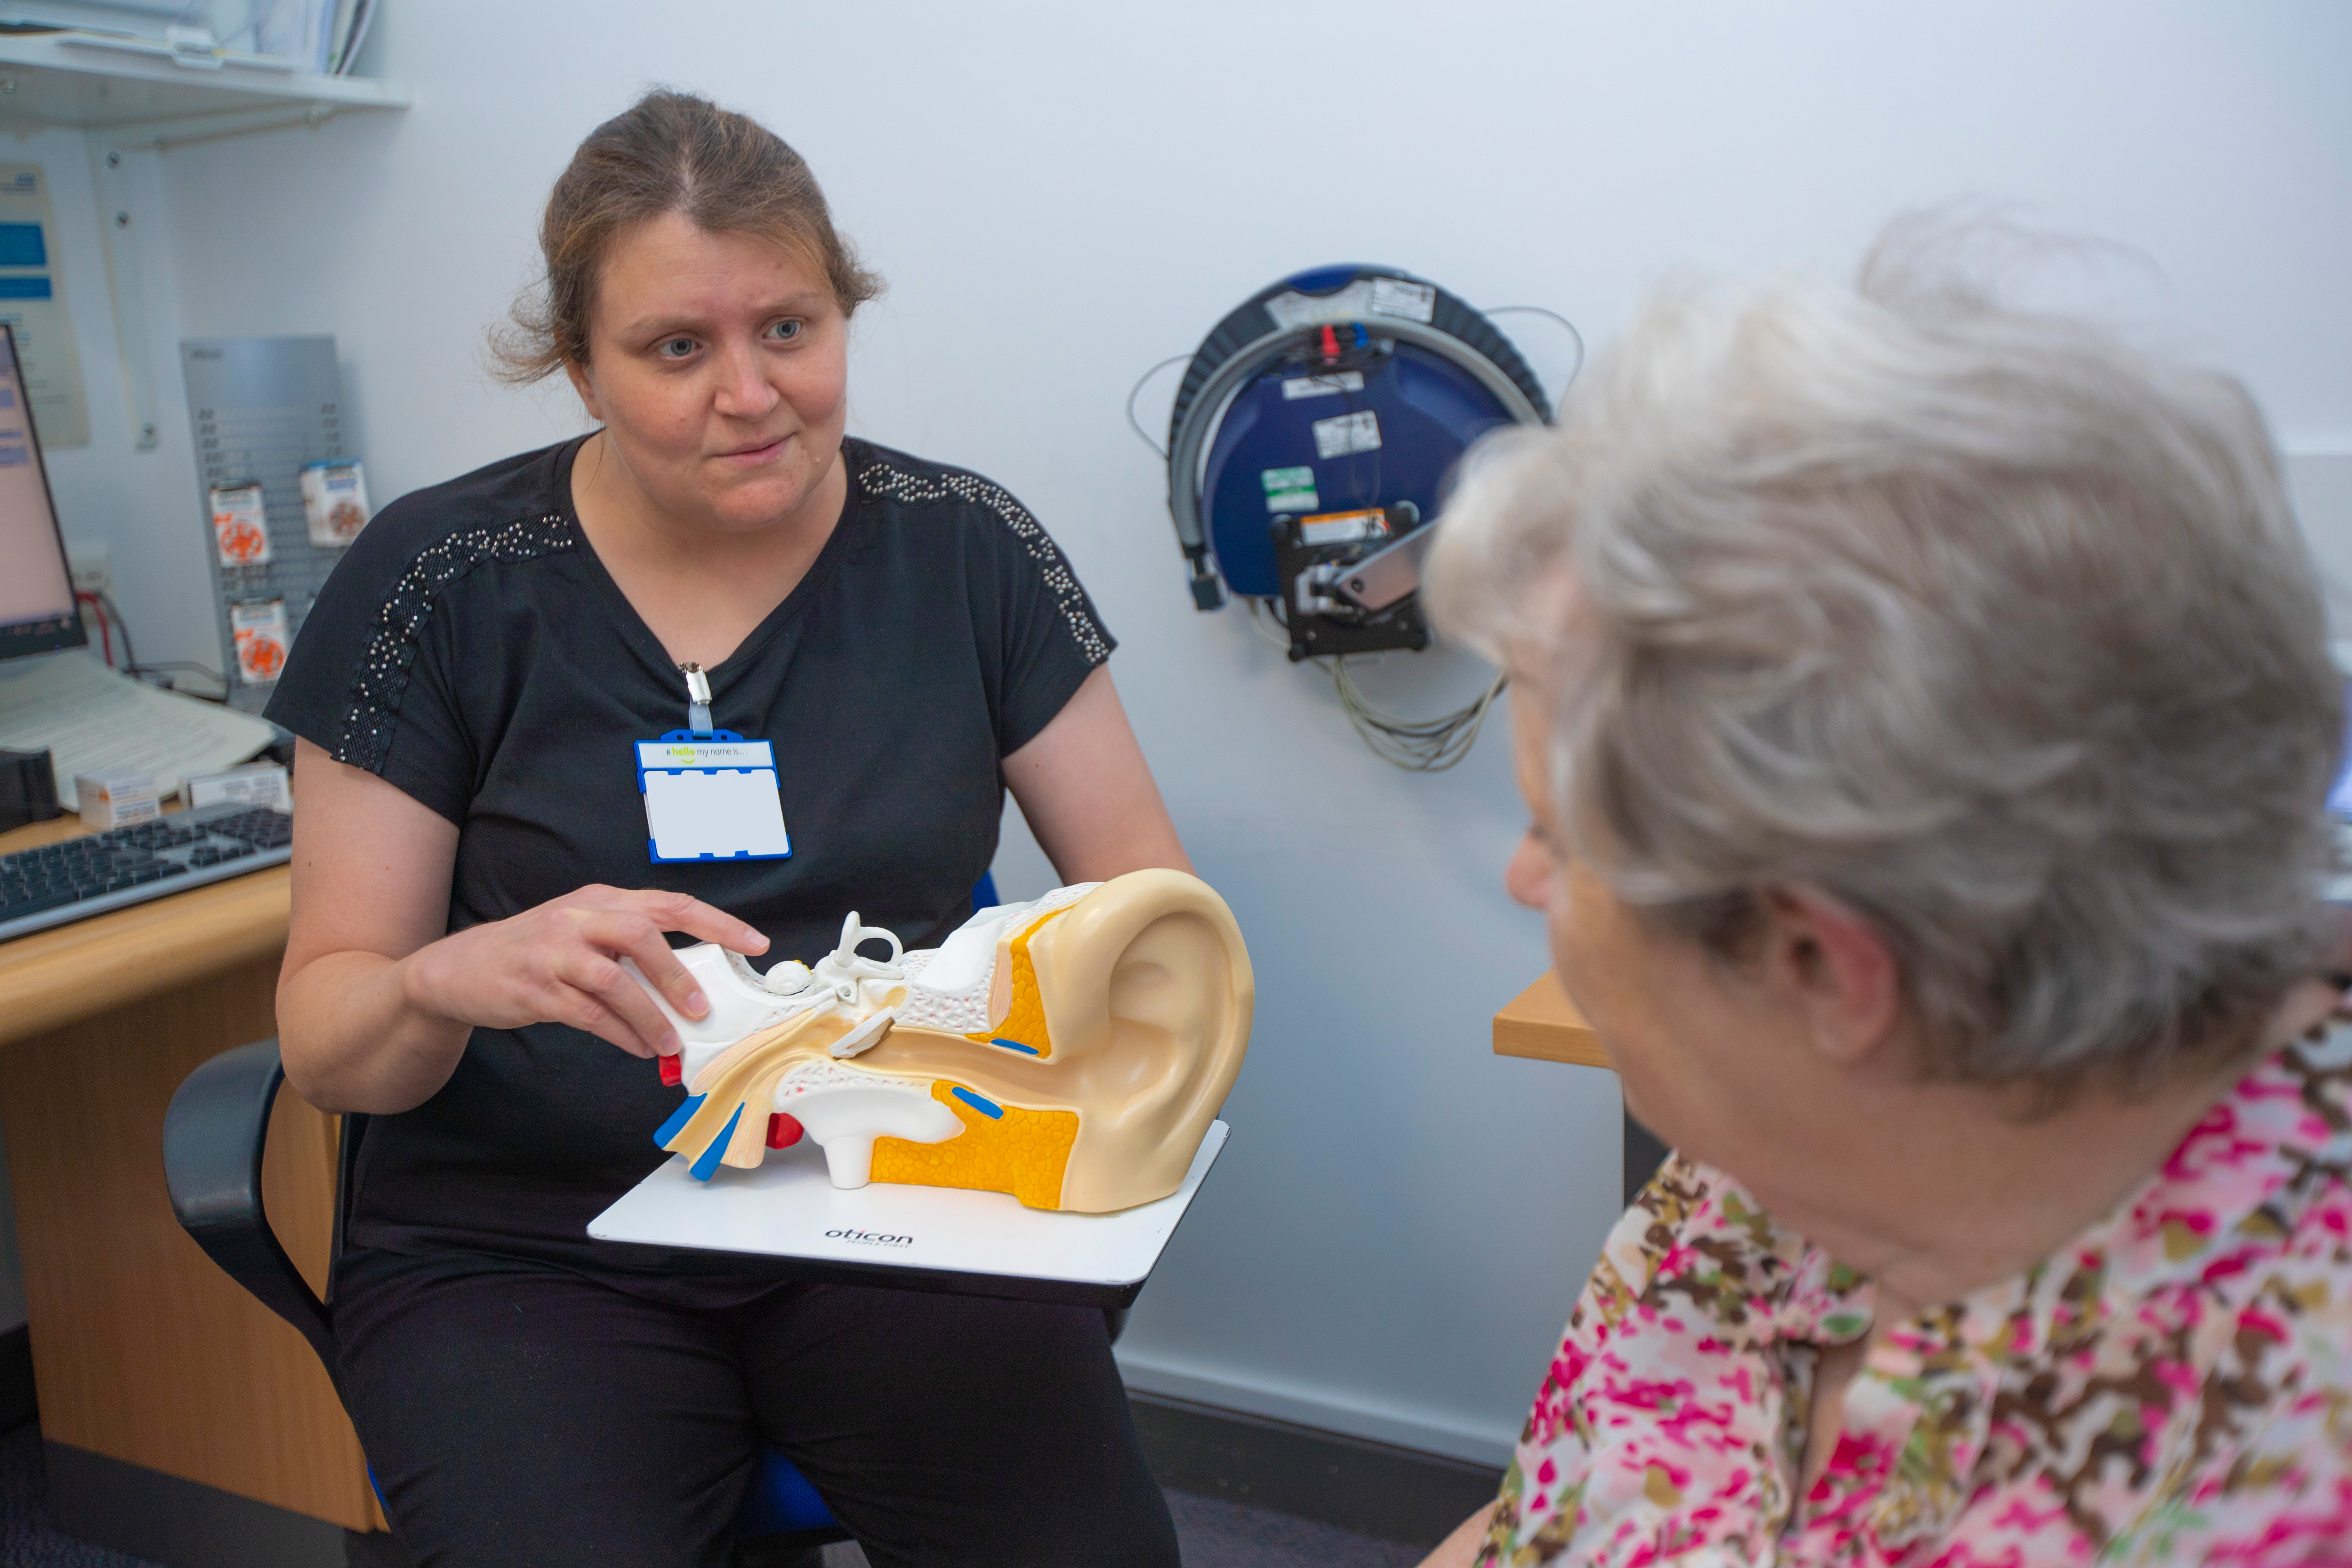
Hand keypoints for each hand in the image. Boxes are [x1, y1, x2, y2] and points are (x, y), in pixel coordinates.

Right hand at [401, 885, 767, 1058]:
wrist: (457, 970)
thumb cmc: (535, 953)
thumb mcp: (583, 933)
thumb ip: (630, 950)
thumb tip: (687, 985)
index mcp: (600, 899)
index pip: (670, 903)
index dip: (717, 922)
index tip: (755, 943)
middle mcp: (578, 918)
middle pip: (640, 933)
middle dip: (678, 973)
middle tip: (704, 1008)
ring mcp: (553, 952)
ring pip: (614, 979)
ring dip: (650, 1014)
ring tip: (670, 1043)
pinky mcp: (534, 988)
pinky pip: (587, 1013)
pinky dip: (619, 1033)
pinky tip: (637, 1048)